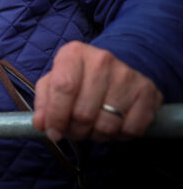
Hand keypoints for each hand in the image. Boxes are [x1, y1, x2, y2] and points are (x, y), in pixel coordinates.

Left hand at [33, 41, 161, 141]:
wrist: (115, 69)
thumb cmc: (77, 78)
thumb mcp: (53, 82)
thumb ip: (44, 102)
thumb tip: (41, 124)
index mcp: (73, 53)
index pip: (63, 88)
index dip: (56, 116)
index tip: (53, 132)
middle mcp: (102, 60)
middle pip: (83, 112)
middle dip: (75, 130)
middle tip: (74, 129)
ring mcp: (127, 75)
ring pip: (107, 125)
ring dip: (96, 135)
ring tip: (92, 127)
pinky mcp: (148, 92)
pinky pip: (131, 130)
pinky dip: (119, 136)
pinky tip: (113, 124)